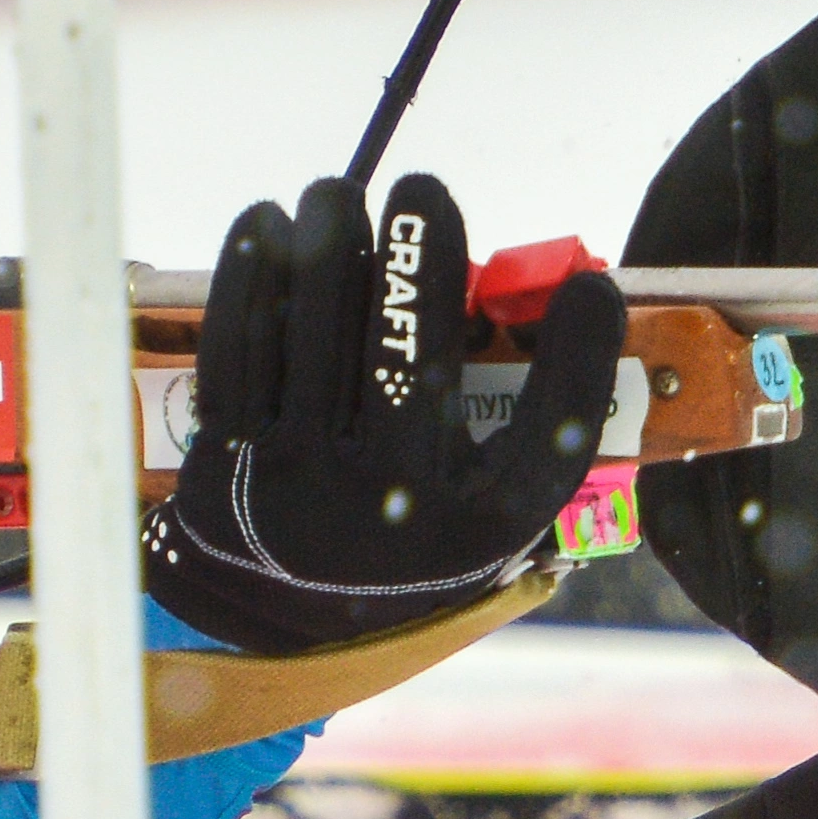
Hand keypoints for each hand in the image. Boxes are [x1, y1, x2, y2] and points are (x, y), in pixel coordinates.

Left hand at [142, 174, 622, 653]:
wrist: (273, 631)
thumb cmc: (400, 548)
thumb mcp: (479, 521)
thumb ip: (525, 434)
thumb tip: (572, 301)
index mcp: (466, 532)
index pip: (550, 437)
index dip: (583, 358)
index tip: (593, 289)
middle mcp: (385, 509)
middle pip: (410, 357)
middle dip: (417, 256)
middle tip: (419, 188)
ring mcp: (296, 483)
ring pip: (315, 332)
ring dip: (326, 243)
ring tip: (336, 193)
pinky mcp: (224, 462)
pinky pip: (238, 346)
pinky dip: (251, 276)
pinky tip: (264, 225)